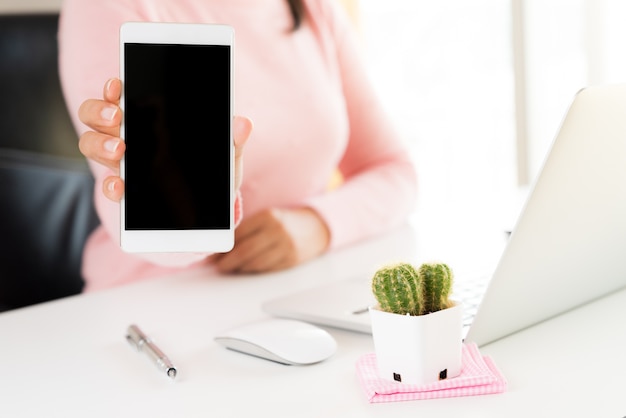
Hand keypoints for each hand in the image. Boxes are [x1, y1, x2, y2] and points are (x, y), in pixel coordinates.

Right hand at [77, 78, 251, 200]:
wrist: (212, 208)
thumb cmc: (215, 170)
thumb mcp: (226, 153)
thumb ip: (233, 138)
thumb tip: (244, 123)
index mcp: (150, 116)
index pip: (120, 94)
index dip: (112, 87)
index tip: (117, 86)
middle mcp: (128, 134)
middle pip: (94, 114)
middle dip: (99, 111)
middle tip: (118, 118)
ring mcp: (123, 162)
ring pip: (91, 144)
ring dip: (99, 144)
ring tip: (119, 151)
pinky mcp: (126, 189)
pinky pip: (108, 185)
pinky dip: (110, 185)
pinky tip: (121, 187)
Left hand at [209, 207, 330, 272]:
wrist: (315, 228)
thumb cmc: (285, 223)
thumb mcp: (268, 217)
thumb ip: (247, 229)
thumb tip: (223, 247)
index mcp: (268, 216)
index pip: (239, 234)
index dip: (223, 247)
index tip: (213, 254)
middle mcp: (278, 230)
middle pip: (245, 251)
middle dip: (227, 261)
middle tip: (218, 265)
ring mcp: (286, 247)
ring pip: (255, 263)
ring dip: (239, 268)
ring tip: (231, 267)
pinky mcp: (291, 260)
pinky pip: (267, 269)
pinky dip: (253, 270)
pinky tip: (246, 268)